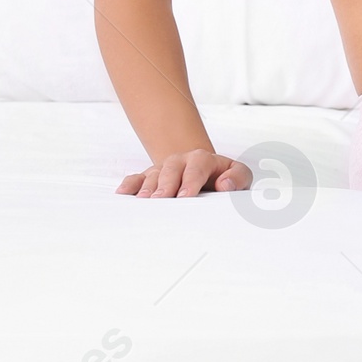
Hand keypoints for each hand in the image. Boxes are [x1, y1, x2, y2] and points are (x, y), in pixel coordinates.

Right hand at [118, 150, 251, 197]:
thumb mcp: (238, 175)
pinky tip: (122, 193)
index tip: (185, 196)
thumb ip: (238, 177)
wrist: (206, 172)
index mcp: (203, 159)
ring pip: (153, 174)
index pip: (197, 168)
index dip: (191, 181)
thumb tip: (225, 184)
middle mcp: (182, 161)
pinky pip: (138, 178)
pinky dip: (130, 185)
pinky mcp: (151, 177)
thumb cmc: (224, 178)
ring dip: (147, 187)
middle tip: (160, 200)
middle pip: (171, 169)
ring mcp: (165, 168)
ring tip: (143, 201)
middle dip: (166, 185)